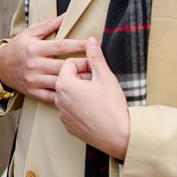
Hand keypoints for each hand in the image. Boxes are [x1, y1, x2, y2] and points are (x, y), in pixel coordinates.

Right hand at [0, 15, 85, 102]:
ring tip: (92, 80)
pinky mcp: (33, 92)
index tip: (92, 43)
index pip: (61, 46)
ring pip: (59, 82)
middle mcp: (34, 64)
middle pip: (63, 66)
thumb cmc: (18, 47)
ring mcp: (34, 80)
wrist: (0, 67)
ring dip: (76, 82)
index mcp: (35, 48)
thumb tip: (66, 16)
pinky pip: (51, 96)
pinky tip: (76, 93)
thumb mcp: (30, 32)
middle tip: (97, 64)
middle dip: (82, 65)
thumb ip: (49, 25)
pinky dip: (65, 96)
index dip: (78, 45)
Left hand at [54, 37, 129, 160]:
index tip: (97, 71)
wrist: (118, 136)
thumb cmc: (111, 105)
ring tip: (98, 97)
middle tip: (99, 83)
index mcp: (64, 84)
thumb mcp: (104, 76)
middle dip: (82, 77)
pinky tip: (95, 109)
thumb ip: (95, 57)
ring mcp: (62, 114)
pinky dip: (80, 106)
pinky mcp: (68, 125)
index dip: (85, 65)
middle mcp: (58, 99)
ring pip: (69, 94)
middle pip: (68, 78)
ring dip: (81, 91)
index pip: (70, 63)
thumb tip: (90, 40)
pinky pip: (71, 109)